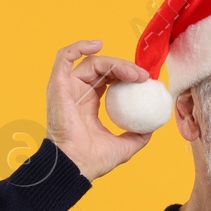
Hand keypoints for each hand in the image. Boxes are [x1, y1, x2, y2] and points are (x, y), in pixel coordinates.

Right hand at [45, 40, 152, 180]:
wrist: (75, 166)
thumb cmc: (93, 160)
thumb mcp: (124, 146)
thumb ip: (138, 136)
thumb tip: (153, 127)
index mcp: (90, 105)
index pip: (110, 80)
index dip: (127, 75)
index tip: (146, 80)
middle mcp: (77, 93)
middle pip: (103, 69)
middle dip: (125, 68)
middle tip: (143, 76)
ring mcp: (67, 88)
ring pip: (91, 62)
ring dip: (115, 63)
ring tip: (133, 73)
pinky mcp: (58, 84)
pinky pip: (64, 57)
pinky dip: (79, 47)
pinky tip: (97, 44)